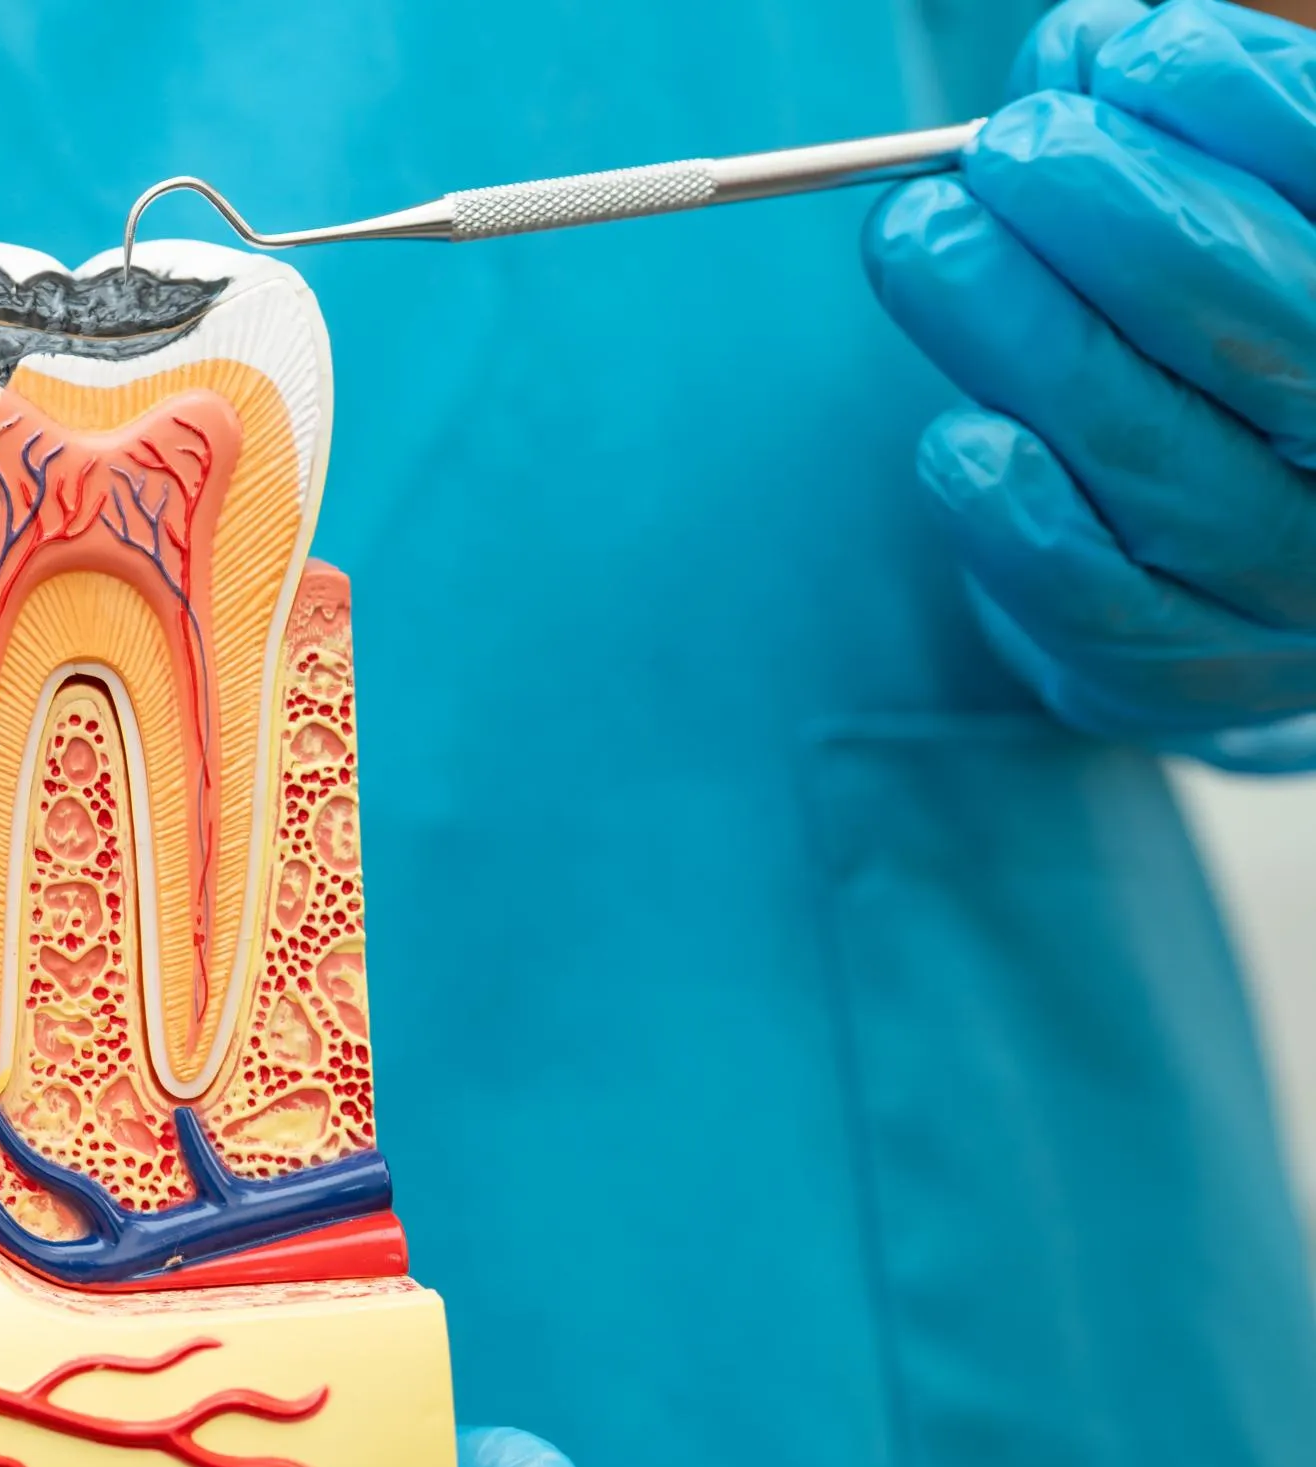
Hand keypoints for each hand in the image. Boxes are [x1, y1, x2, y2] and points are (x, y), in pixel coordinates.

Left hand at [864, 0, 1315, 769]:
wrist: (1234, 568)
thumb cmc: (1218, 341)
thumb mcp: (1225, 212)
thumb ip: (1162, 126)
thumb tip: (1077, 55)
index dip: (1243, 103)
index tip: (1116, 55)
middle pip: (1263, 321)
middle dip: (1113, 214)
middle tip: (1000, 156)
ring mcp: (1297, 576)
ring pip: (1153, 453)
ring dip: (1016, 335)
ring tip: (921, 241)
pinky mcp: (1190, 672)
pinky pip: (1090, 596)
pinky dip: (1009, 511)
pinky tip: (959, 440)